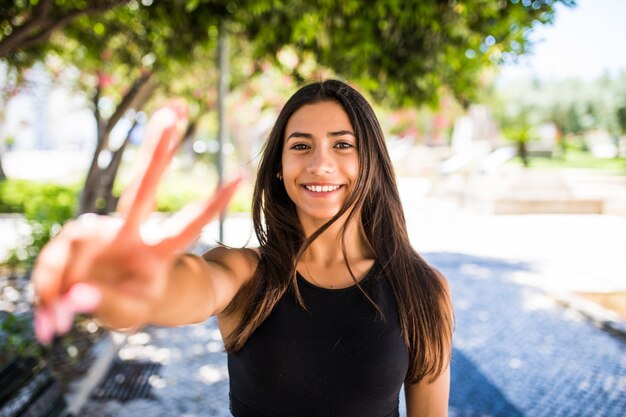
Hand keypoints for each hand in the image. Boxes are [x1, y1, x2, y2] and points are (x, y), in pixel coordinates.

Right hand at [32, 101, 240, 343]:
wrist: (102, 302)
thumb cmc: (127, 303)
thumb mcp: (126, 314)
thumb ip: (105, 306)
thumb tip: (76, 296)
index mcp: (158, 251)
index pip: (189, 224)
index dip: (212, 204)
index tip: (239, 177)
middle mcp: (132, 232)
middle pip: (144, 186)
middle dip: (156, 150)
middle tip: (173, 109)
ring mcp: (104, 230)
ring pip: (78, 237)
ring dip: (61, 277)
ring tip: (57, 317)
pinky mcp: (76, 236)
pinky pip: (54, 260)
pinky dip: (48, 286)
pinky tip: (51, 311)